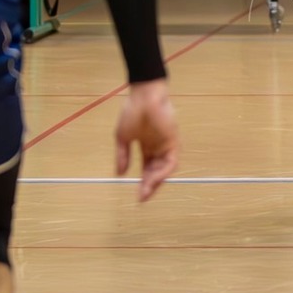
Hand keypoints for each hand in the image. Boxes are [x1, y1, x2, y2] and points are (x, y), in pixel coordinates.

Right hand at [114, 79, 178, 201]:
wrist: (142, 96)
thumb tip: (119, 174)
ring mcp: (167, 145)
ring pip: (164, 169)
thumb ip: (122, 156)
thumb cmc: (132, 112)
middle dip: (150, 186)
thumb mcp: (122, 138)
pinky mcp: (173, 141)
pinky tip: (152, 179)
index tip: (138, 196)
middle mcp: (158, 148)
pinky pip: (171, 162)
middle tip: (142, 197)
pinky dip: (162, 172)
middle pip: (157, 172)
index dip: (144, 182)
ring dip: (156, 181)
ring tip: (146, 191)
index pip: (148, 169)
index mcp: (147, 146)